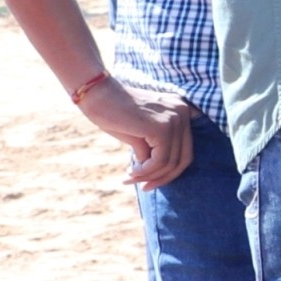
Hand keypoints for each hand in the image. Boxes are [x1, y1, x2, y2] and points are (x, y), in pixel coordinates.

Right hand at [80, 72, 195, 188]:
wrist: (95, 93)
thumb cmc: (114, 112)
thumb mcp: (142, 131)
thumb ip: (156, 147)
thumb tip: (160, 175)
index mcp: (182, 111)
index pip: (185, 150)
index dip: (169, 172)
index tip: (149, 182)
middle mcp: (183, 113)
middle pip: (183, 159)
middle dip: (162, 177)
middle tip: (142, 187)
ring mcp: (175, 119)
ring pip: (169, 163)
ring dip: (148, 176)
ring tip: (129, 178)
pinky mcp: (162, 128)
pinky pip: (159, 161)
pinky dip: (145, 171)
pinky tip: (131, 172)